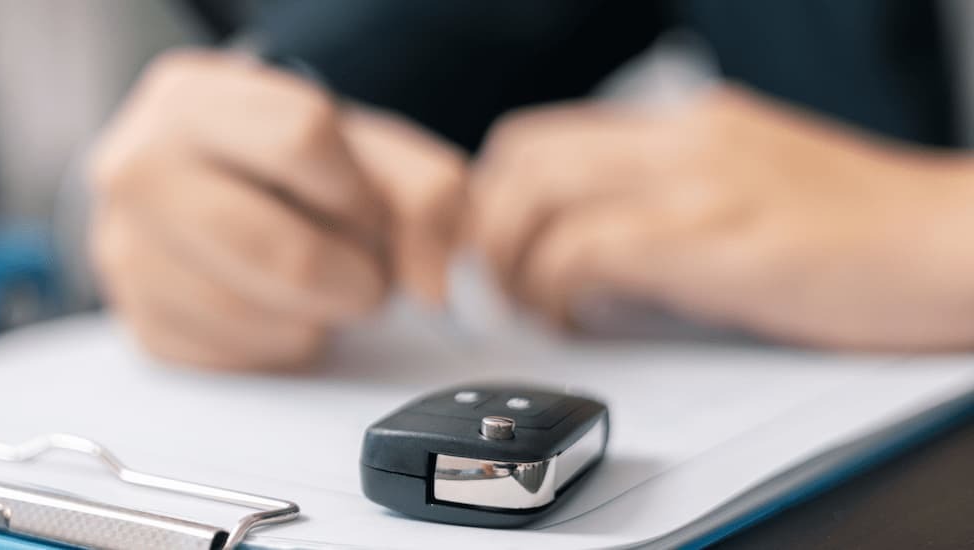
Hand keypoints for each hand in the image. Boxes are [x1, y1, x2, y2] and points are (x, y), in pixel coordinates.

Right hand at [89, 50, 465, 369]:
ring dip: (317, 316)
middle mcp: (138, 169)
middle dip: (351, 277)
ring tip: (313, 285)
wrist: (215, 194)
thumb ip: (426, 194)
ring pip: (262, 318)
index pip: (304, 138)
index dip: (358, 192)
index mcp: (191, 99)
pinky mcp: (141, 326)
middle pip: (284, 251)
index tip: (361, 209)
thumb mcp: (366, 149)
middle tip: (359, 272)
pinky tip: (276, 308)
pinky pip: (239, 361)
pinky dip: (280, 345)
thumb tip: (433, 284)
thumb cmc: (288, 169)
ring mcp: (126, 252)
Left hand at [468, 85, 973, 350]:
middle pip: (520, 158)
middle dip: (490, 229)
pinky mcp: (716, 240)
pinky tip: (581, 320)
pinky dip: (560, 290)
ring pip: (538, 197)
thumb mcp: (753, 186)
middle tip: (505, 286)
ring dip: (516, 264)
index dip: (498, 197)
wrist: (959, 243)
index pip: (542, 136)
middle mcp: (681, 139)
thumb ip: (675, 199)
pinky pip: (588, 250)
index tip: (503, 250)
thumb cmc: (866, 233)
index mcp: (688, 125)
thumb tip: (595, 247)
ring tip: (540, 309)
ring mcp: (697, 184)